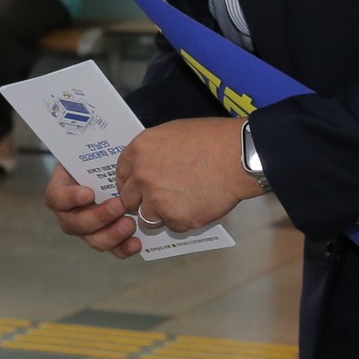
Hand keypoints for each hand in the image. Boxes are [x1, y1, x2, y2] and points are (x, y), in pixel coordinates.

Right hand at [45, 160, 142, 258]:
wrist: (112, 170)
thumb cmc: (101, 159)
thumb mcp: (93, 153)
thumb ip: (94, 154)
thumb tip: (106, 144)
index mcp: (61, 190)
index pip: (57, 197)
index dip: (70, 198)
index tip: (89, 193)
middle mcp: (70, 213)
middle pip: (75, 224)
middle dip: (98, 217)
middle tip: (119, 206)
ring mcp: (87, 229)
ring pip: (94, 239)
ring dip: (112, 234)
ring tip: (129, 224)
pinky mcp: (106, 238)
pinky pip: (112, 249)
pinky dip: (124, 248)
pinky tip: (136, 243)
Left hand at [115, 117, 261, 236]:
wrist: (237, 156)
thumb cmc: (212, 139)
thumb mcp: (173, 133)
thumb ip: (153, 151)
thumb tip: (149, 164)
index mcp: (140, 151)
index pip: (121, 173)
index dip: (128, 182)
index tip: (135, 188)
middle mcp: (142, 177)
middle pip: (128, 199)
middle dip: (141, 201)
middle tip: (158, 199)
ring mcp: (157, 201)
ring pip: (147, 217)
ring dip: (160, 214)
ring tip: (180, 204)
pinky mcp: (176, 218)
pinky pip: (173, 225)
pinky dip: (183, 220)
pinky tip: (196, 206)